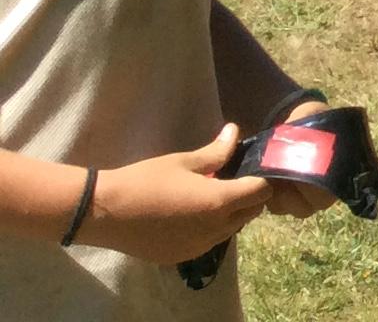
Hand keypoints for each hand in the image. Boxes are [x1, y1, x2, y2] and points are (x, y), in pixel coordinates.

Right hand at [85, 124, 273, 264]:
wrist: (104, 213)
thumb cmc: (145, 180)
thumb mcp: (184, 161)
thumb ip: (216, 151)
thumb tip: (235, 131)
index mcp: (219, 202)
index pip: (261, 193)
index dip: (262, 179)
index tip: (252, 168)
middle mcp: (215, 229)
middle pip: (250, 213)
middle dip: (248, 197)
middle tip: (232, 180)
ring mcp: (198, 247)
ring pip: (230, 229)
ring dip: (230, 214)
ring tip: (210, 195)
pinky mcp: (181, 257)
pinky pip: (209, 242)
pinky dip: (210, 229)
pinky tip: (191, 215)